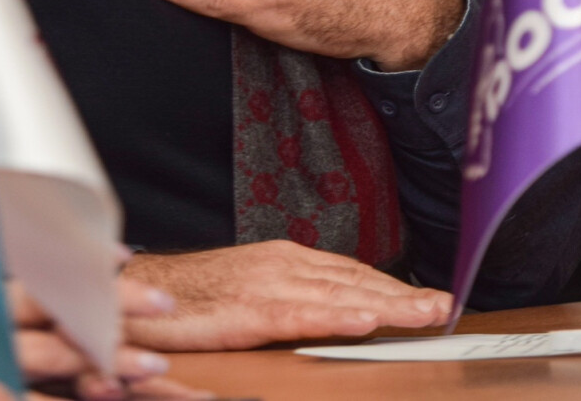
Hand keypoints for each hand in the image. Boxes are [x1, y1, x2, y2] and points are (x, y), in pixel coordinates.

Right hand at [119, 241, 451, 351]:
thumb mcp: (248, 291)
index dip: (395, 288)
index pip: (353, 274)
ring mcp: (264, 287)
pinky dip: (335, 316)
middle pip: (355, 282)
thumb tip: (333, 308)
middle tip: (446, 307)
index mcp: (284, 261)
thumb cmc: (189, 298)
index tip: (431, 300)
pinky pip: (298, 315)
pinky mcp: (245, 313)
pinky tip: (365, 320)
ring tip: (426, 313)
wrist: (135, 292)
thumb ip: (290, 298)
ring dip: (387, 304)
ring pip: (338, 296)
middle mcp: (281, 267)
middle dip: (404, 296)